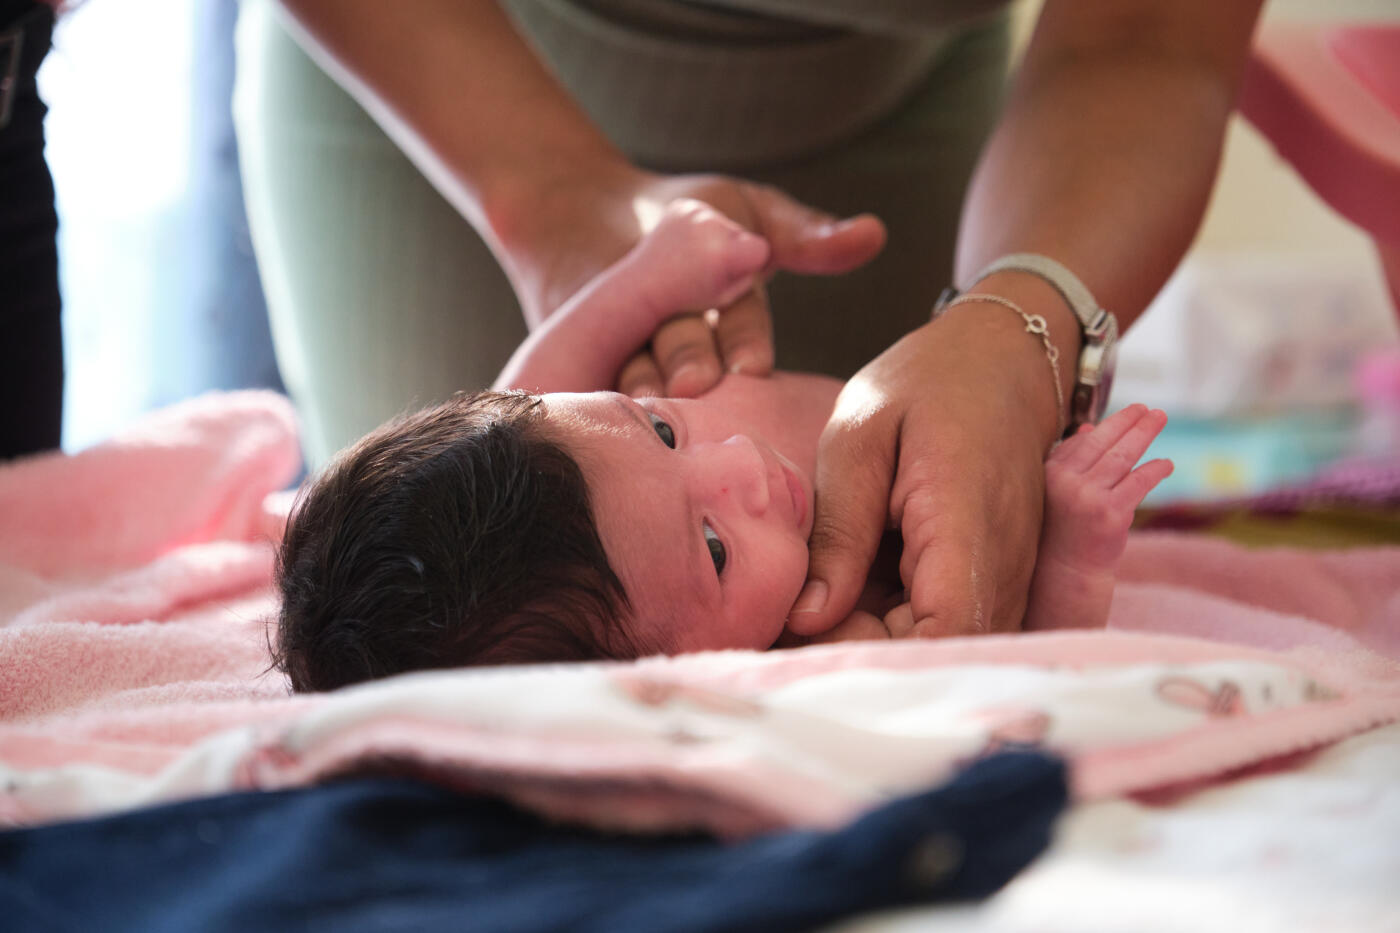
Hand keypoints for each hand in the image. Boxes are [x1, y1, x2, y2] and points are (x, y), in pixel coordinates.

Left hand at [491, 163, 884, 397]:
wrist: (578, 215)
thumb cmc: (678, 214)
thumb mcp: (741, 209)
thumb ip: (802, 232)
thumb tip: (874, 234)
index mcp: (734, 327)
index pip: (745, 336)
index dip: (746, 347)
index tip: (750, 366)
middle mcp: (690, 356)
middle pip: (693, 358)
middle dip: (692, 364)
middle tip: (691, 380)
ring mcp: (637, 367)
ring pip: (644, 377)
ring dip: (645, 383)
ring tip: (645, 388)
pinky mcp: (586, 375)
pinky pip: (592, 385)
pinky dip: (597, 391)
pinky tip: (601, 396)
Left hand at [786, 309, 1063, 639]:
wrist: (1005, 357)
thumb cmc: (928, 382)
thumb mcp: (859, 438)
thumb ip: (840, 531)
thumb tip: (807, 618)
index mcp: (966, 526)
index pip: (942, 636)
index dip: (876, 656)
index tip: (814, 633)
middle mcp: (1002, 567)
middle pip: (939, 654)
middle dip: (863, 651)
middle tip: (798, 613)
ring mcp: (1008, 577)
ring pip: (944, 646)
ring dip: (879, 638)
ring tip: (822, 597)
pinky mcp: (998, 579)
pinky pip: (950, 622)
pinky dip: (899, 619)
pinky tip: (855, 588)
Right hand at [1024, 404, 1172, 630]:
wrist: (1067, 570)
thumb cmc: (1063, 527)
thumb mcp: (1059, 490)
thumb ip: (1072, 459)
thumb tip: (1089, 428)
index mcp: (1052, 473)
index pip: (1085, 441)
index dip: (1111, 424)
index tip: (1131, 411)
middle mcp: (1068, 482)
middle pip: (1105, 443)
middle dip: (1131, 422)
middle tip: (1151, 409)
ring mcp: (1090, 498)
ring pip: (1123, 458)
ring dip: (1144, 435)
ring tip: (1160, 418)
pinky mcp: (1112, 515)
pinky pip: (1138, 483)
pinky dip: (1155, 470)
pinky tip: (1166, 464)